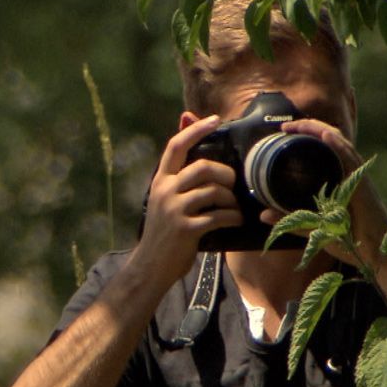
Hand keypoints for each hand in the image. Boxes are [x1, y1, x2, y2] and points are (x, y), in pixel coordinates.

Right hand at [132, 114, 241, 289]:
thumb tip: (185, 133)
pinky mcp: (186, 229)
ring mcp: (174, 210)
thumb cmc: (164, 230)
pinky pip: (218, 216)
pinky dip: (232, 217)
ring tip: (234, 208)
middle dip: (224, 174)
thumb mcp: (165, 199)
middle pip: (202, 167)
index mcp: (160, 181)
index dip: (196, 129)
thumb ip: (178, 175)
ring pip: (214, 192)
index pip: (176, 146)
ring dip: (231, 200)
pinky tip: (235, 221)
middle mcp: (164, 191)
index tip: (215, 120)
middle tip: (231, 185)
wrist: (150, 266)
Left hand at [257, 118, 386, 267]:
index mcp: (340, 180)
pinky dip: (337, 144)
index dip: (307, 137)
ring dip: (318, 130)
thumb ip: (290, 221)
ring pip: (339, 143)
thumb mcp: (313, 230)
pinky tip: (324, 134)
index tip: (284, 133)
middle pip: (331, 140)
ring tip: (298, 124)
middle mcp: (349, 174)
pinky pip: (350, 158)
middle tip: (285, 126)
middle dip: (309, 128)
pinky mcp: (362, 184)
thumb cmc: (350, 243)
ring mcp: (357, 177)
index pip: (325, 150)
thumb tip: (262, 215)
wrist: (377, 256)